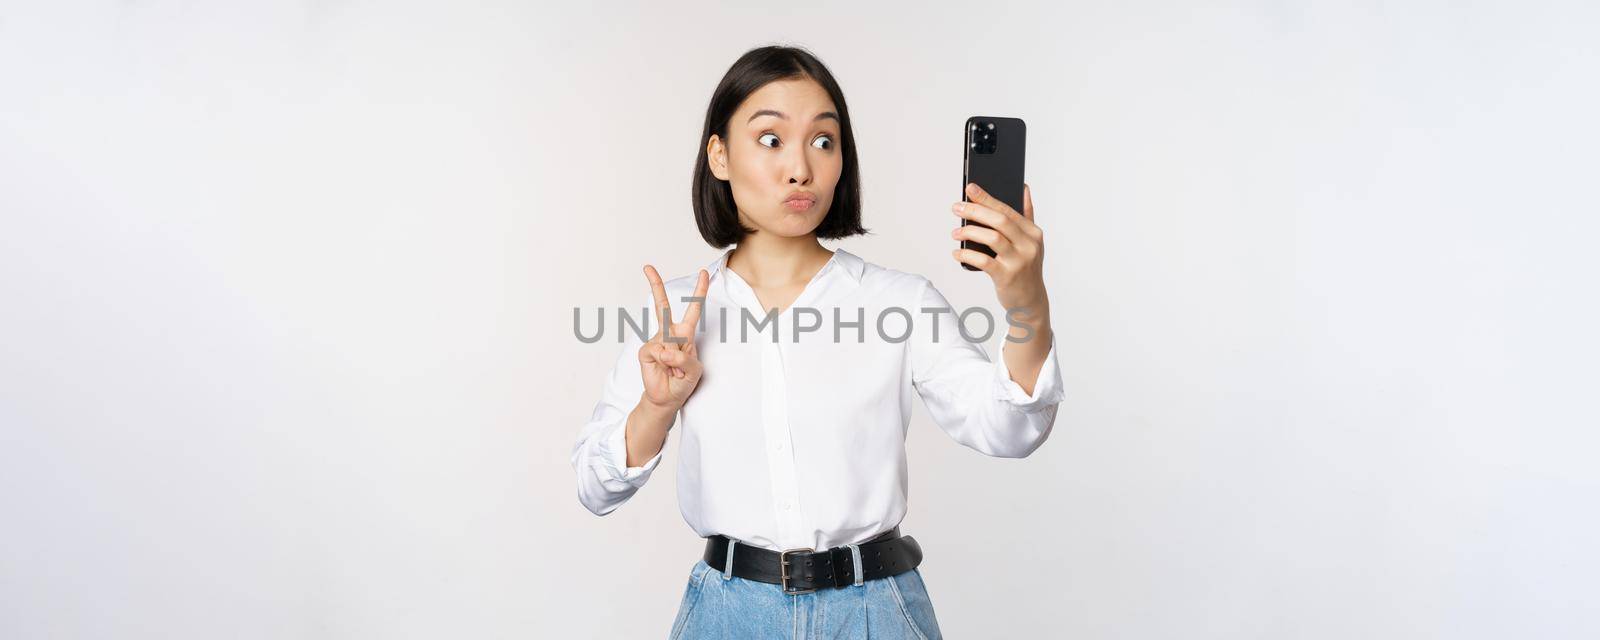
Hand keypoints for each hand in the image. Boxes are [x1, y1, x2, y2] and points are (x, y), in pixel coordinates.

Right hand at [638, 264, 708, 412]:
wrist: (667, 398)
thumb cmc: (683, 382)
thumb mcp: (694, 370)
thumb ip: (684, 358)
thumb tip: (666, 350)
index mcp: (685, 334)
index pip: (694, 309)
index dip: (700, 291)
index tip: (704, 272)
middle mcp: (669, 334)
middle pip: (662, 306)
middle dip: (655, 285)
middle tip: (647, 267)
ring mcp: (656, 341)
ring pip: (668, 341)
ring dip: (675, 360)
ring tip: (674, 371)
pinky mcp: (646, 351)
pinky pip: (658, 352)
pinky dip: (665, 363)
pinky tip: (664, 370)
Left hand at [951, 182, 1048, 312]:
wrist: (1030, 301)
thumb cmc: (1026, 268)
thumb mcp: (1031, 241)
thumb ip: (1027, 214)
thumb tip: (1023, 188)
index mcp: (1033, 232)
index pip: (1007, 209)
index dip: (987, 197)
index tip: (970, 188)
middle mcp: (1028, 245)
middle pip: (1000, 221)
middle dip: (975, 211)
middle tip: (957, 207)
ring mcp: (1019, 261)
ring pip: (992, 238)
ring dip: (970, 232)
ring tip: (955, 232)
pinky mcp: (1007, 277)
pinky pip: (984, 262)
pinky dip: (968, 255)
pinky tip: (957, 253)